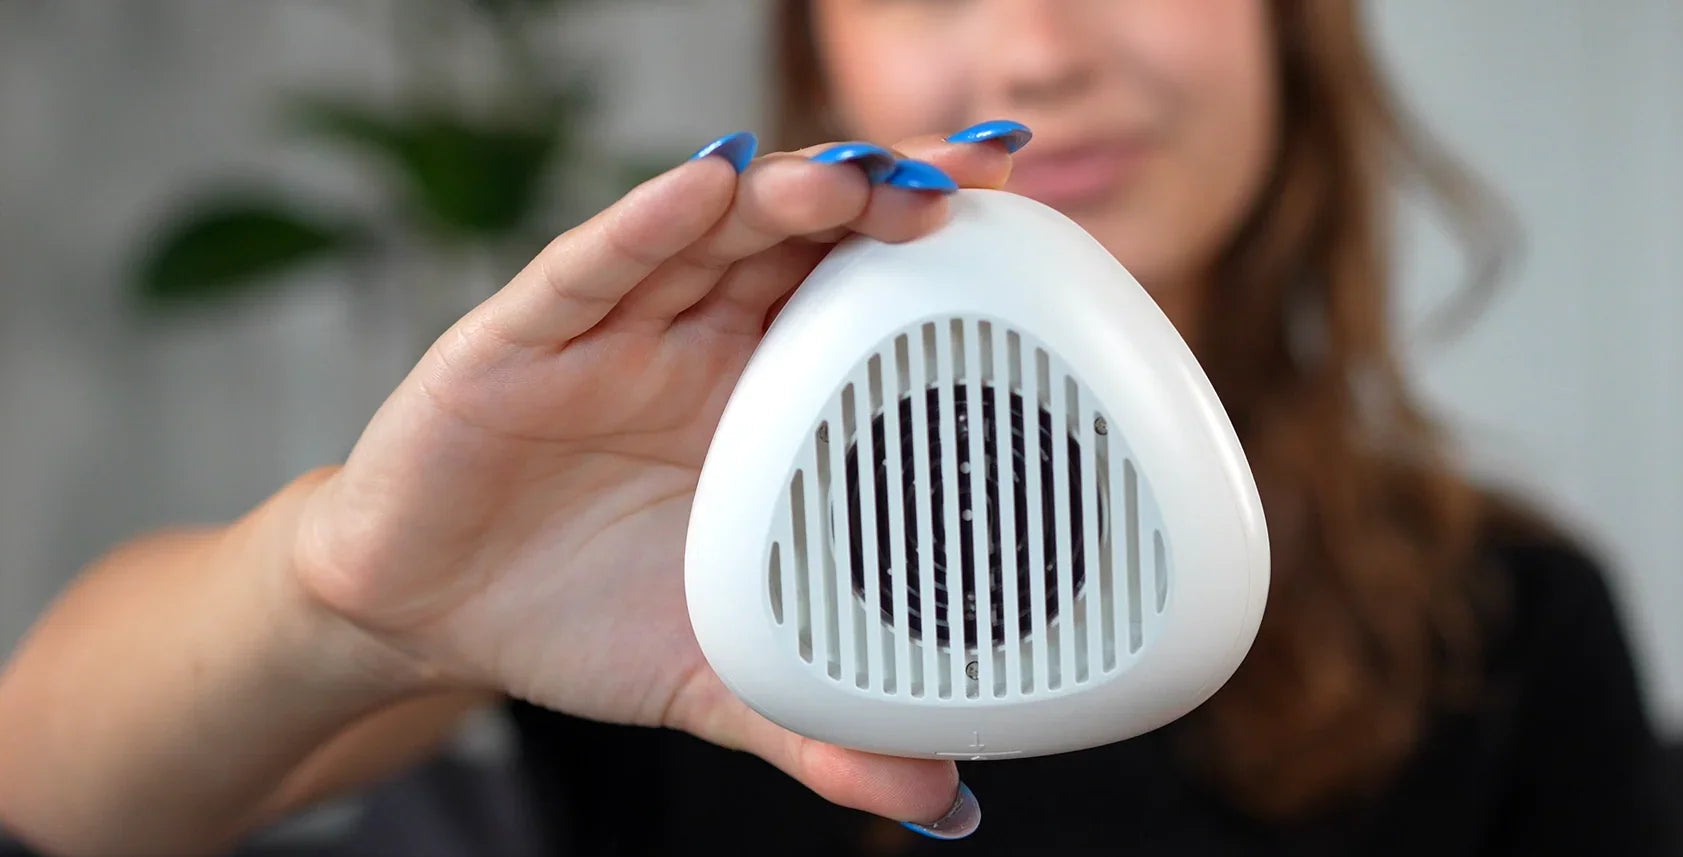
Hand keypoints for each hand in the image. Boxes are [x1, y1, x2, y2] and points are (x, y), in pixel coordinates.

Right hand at [291, 124, 1028, 830]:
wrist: (440, 618)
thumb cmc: (587, 614)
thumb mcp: (721, 675)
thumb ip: (818, 726)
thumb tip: (937, 801)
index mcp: (770, 401)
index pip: (865, 306)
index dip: (940, 262)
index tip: (1023, 229)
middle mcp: (706, 344)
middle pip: (806, 246)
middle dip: (883, 204)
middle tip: (962, 187)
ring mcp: (618, 329)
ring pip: (713, 236)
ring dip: (785, 197)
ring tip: (854, 184)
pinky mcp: (522, 338)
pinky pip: (590, 268)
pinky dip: (645, 226)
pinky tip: (702, 191)